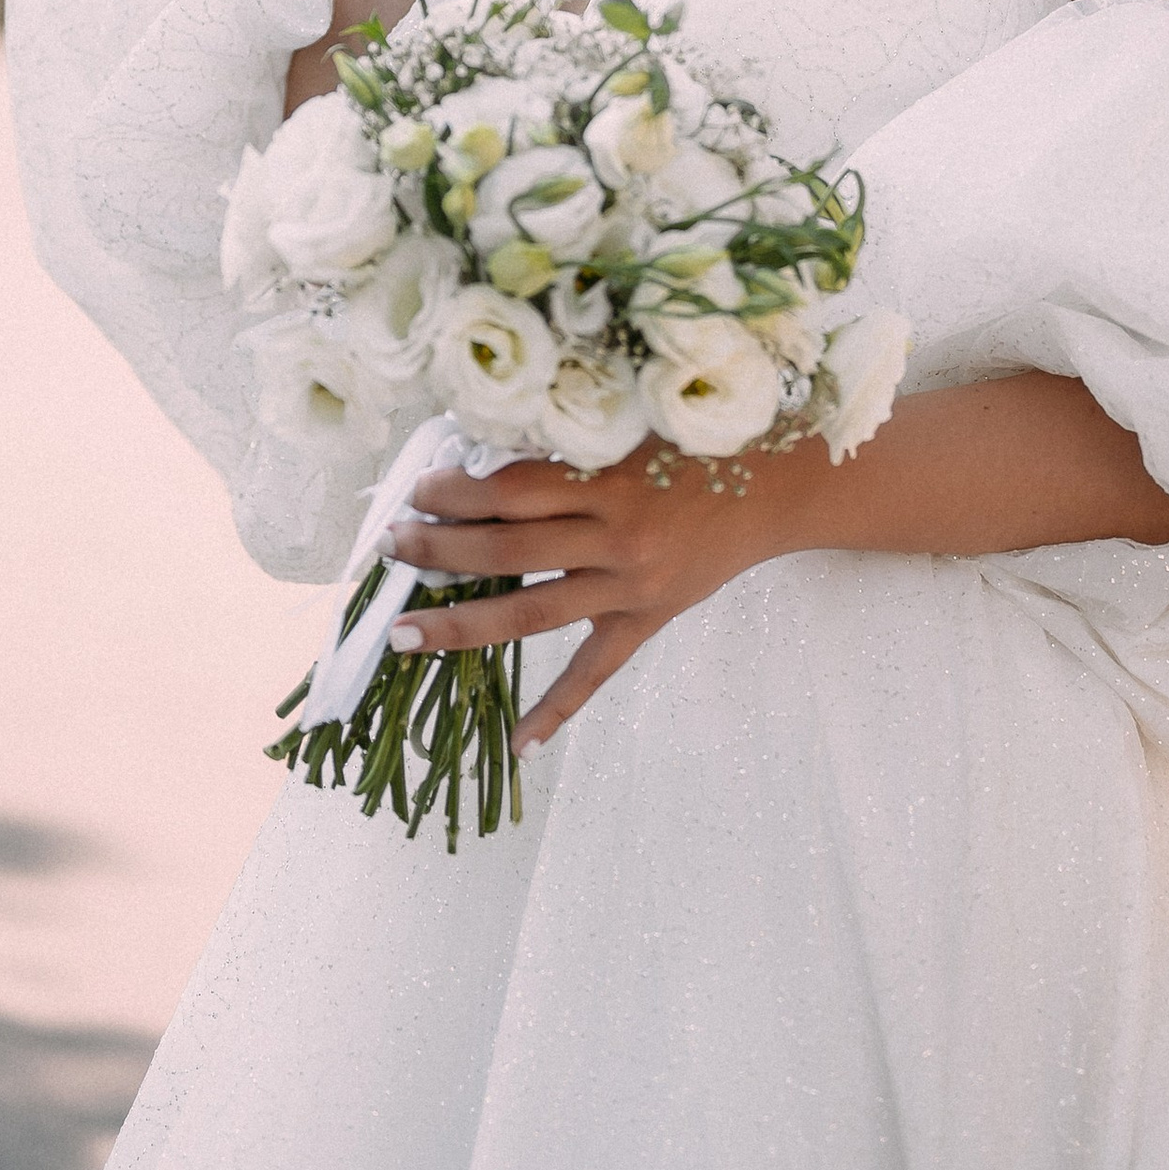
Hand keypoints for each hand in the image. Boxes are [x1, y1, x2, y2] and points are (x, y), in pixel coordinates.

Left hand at [385, 445, 803, 752]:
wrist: (777, 485)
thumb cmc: (695, 442)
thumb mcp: (632, 428)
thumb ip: (568, 446)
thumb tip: (479, 455)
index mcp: (606, 476)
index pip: (509, 489)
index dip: (454, 492)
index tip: (417, 491)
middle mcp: (615, 535)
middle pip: (506, 548)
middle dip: (439, 551)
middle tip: (391, 549)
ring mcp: (630, 585)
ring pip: (531, 611)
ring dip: (462, 624)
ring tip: (405, 632)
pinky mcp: (647, 618)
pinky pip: (596, 672)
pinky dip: (557, 709)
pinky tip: (518, 741)